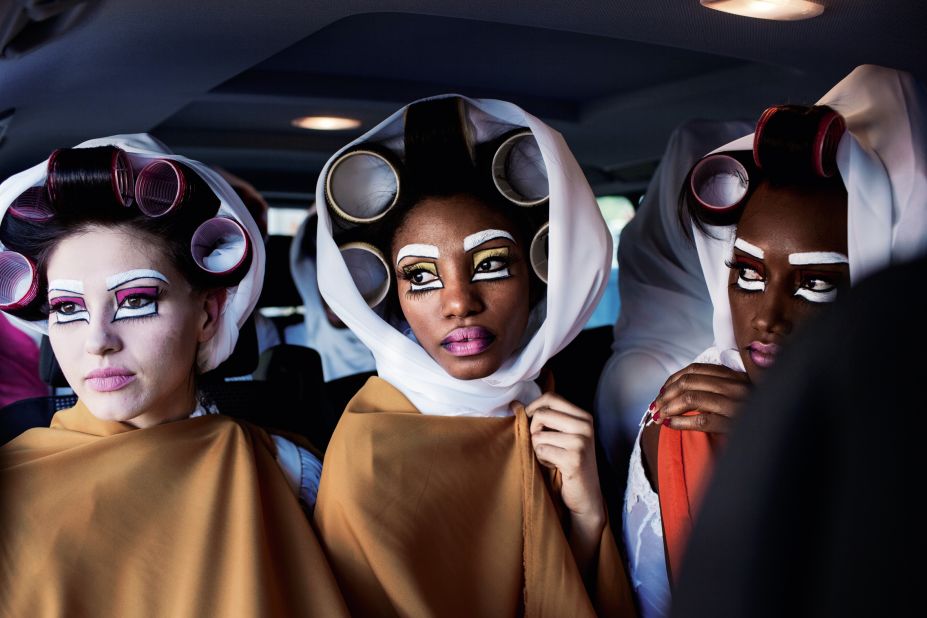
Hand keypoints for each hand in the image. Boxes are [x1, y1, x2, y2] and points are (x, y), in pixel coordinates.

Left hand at [518, 393, 605, 573]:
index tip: (529, 422)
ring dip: (538, 449)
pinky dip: (542, 460)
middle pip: (541, 414)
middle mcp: (585, 426)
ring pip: (538, 435)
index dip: (533, 408)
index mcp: (583, 416)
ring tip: (552, 458)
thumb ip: (543, 418)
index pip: (550, 398)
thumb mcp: (560, 436)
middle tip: (543, 445)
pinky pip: (541, 451)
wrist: (586, 496)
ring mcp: (581, 441)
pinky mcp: (574, 458)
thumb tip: (514, 403)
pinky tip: (555, 467)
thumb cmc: (568, 464)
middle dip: (533, 431)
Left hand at [651, 363, 750, 433]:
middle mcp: (736, 386)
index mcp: (736, 376)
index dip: (673, 379)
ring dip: (669, 407)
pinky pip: (701, 419)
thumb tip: (679, 390)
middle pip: (689, 382)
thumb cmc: (755, 418)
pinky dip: (680, 422)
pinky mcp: (735, 424)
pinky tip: (671, 425)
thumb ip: (716, 388)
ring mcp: (736, 404)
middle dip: (666, 394)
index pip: (696, 369)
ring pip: (691, 398)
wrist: (779, 434)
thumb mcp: (739, 396)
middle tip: (655, 407)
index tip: (661, 391)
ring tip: (659, 417)